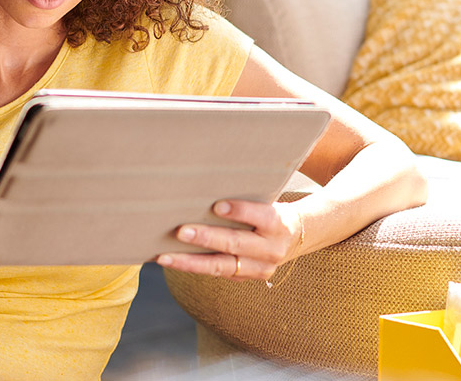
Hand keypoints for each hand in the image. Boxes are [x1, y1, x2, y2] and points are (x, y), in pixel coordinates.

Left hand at [155, 200, 303, 281]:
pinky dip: (193, 267)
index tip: (216, 206)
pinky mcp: (246, 278)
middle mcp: (271, 249)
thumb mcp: (268, 199)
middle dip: (207, 238)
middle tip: (180, 231)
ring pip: (222, 266)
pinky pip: (217, 274)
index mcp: (278, 223)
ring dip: (190, 262)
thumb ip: (246, 194)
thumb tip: (209, 181)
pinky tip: (171, 261)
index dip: (240, 211)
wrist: (295, 237)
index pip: (261, 216)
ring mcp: (259, 268)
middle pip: (236, 243)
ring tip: (164, 256)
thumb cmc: (270, 209)